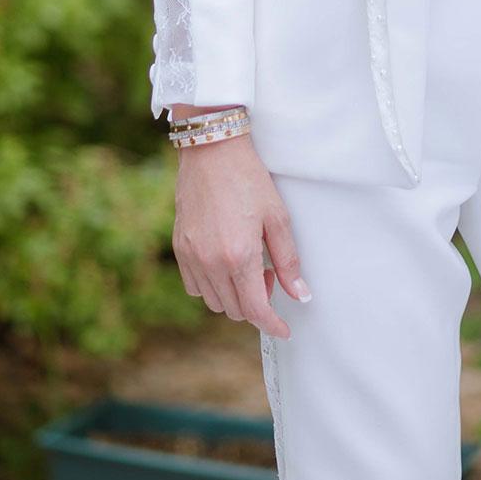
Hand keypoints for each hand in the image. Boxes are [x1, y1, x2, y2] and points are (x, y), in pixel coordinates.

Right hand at [173, 134, 309, 338]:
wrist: (212, 150)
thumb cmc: (248, 178)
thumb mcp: (277, 217)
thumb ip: (288, 261)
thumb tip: (301, 295)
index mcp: (239, 255)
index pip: (255, 309)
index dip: (272, 325)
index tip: (284, 329)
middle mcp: (211, 262)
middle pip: (235, 310)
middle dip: (257, 304)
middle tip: (269, 276)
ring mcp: (191, 256)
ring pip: (214, 302)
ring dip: (234, 296)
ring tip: (247, 267)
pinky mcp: (179, 248)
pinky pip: (195, 286)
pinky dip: (212, 286)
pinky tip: (224, 264)